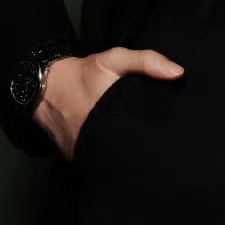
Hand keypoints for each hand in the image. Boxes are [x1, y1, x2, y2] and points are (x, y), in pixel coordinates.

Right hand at [36, 45, 185, 159]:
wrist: (45, 88)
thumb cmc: (83, 74)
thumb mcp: (113, 60)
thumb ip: (146, 62)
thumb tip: (178, 73)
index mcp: (112, 115)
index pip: (144, 135)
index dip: (159, 135)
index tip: (175, 133)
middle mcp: (98, 139)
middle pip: (133, 153)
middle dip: (149, 150)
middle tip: (167, 146)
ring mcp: (87, 153)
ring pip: (117, 162)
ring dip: (131, 158)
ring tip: (149, 155)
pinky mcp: (79, 160)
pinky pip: (101, 163)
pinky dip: (112, 160)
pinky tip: (125, 156)